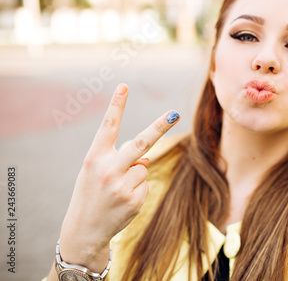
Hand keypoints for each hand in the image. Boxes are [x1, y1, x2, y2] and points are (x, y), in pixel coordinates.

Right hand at [58, 83, 179, 270]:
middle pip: (140, 143)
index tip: (124, 86)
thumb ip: (117, 159)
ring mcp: (122, 186)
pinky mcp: (134, 200)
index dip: (116, 105)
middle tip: (175, 113)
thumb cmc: (90, 193)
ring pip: (144, 166)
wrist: (84, 230)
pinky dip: (138, 188)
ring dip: (136, 174)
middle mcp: (108, 170)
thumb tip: (146, 157)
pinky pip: (145, 183)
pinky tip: (122, 200)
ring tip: (117, 189)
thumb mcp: (95, 172)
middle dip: (159, 127)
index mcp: (94, 157)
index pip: (108, 127)